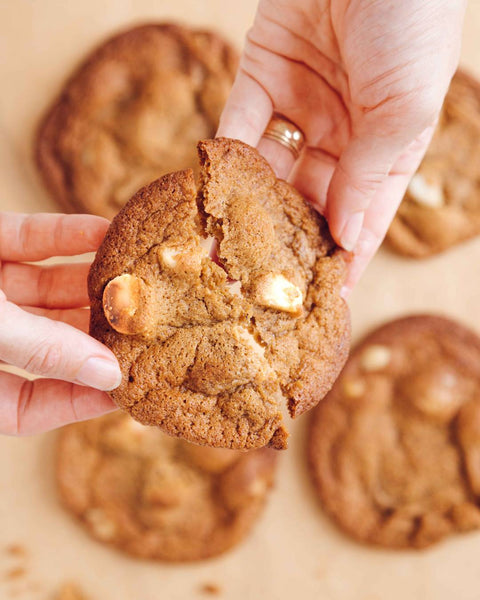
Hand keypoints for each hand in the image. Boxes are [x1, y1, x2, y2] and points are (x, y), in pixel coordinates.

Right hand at [0, 212, 120, 434]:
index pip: (28, 407)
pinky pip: (28, 240)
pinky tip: (104, 232)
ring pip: (44, 291)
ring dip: (89, 281)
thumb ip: (41, 348)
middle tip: (147, 324)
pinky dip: (64, 235)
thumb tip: (108, 375)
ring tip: (138, 277)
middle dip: (96, 331)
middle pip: (48, 343)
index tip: (128, 386)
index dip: (78, 400)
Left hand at [218, 0, 465, 293]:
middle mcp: (343, 132)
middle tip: (260, 284)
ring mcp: (301, 106)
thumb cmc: (412, 19)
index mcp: (386, 146)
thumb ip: (369, 175)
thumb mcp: (404, 109)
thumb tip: (346, 235)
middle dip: (286, 240)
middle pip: (309, 200)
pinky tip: (211, 194)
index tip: (322, 301)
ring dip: (247, 207)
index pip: (361, 216)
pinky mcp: (262, 75)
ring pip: (270, 169)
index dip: (342, 258)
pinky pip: (240, 124)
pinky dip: (226, 157)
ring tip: (225, 249)